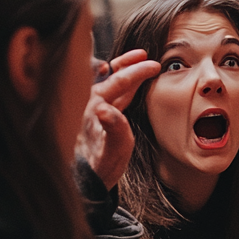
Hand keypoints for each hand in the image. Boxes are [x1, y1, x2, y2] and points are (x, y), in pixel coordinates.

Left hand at [76, 49, 159, 189]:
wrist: (85, 183)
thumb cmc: (99, 169)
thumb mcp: (112, 152)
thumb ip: (113, 128)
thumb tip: (105, 108)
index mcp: (94, 108)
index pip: (119, 82)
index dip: (137, 72)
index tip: (153, 66)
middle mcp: (89, 105)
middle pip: (110, 77)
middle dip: (127, 64)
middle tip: (143, 55)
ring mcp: (90, 110)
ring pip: (107, 83)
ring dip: (121, 71)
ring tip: (134, 61)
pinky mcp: (93, 118)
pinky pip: (106, 93)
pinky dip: (116, 84)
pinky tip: (122, 86)